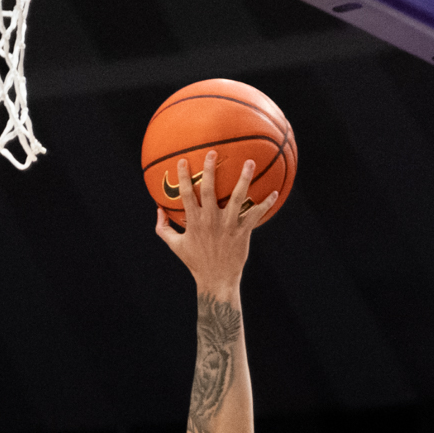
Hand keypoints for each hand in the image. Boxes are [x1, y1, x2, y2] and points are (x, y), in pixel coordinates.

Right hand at [153, 151, 276, 293]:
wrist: (216, 279)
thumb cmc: (195, 261)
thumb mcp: (175, 245)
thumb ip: (163, 228)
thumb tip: (158, 210)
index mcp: (194, 221)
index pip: (186, 194)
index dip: (184, 176)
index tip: (184, 160)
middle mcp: (211, 220)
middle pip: (209, 189)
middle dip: (210, 169)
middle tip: (213, 152)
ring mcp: (228, 225)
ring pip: (236, 197)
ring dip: (244, 179)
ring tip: (250, 162)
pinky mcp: (243, 232)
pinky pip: (255, 215)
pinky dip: (266, 204)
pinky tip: (275, 193)